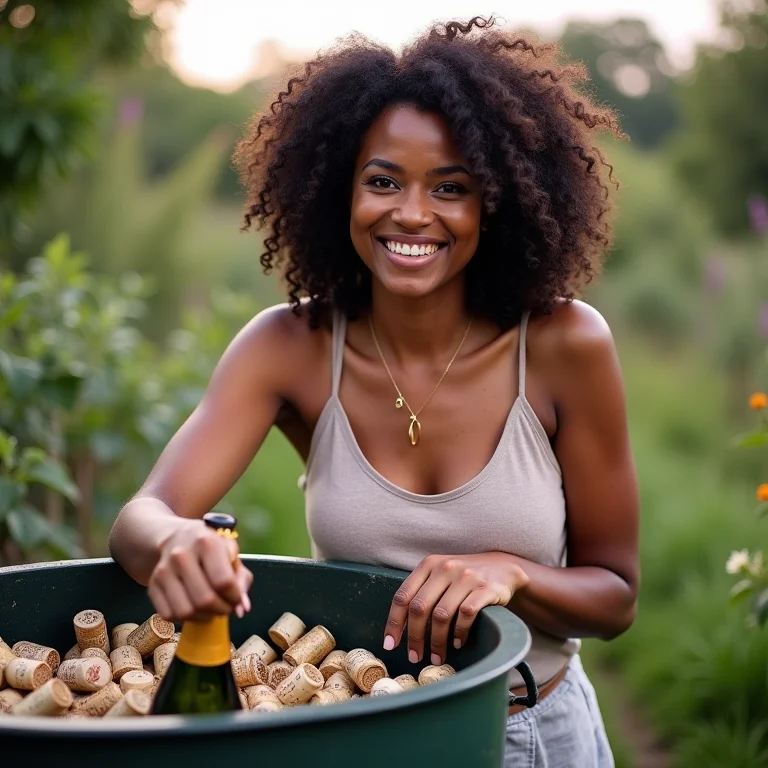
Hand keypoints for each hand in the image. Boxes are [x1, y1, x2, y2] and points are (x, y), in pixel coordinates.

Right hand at [148, 519, 252, 622]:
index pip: (223, 581)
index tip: (236, 598)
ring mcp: (164, 570)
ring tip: (212, 609)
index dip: (234, 597)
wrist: (177, 537)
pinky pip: (169, 615)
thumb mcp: (231, 553)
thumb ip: (241, 579)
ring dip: (204, 617)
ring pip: (185, 611)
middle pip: (204, 600)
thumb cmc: (210, 547)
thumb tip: (242, 608)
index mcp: (206, 542)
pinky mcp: (152, 584)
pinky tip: (194, 608)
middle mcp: (181, 555)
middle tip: (226, 607)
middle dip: (221, 610)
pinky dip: (185, 618)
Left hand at [383, 552, 528, 665]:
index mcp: (429, 565)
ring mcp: (466, 577)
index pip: (403, 596)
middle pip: (419, 608)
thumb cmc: (465, 577)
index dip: (394, 623)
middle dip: (415, 637)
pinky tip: (458, 642)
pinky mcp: (485, 588)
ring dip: (437, 641)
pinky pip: (466, 614)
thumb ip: (422, 592)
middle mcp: (445, 568)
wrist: (503, 567)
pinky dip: (459, 632)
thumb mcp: (441, 575)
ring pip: (442, 615)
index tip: (390, 645)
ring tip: (437, 656)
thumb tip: (400, 627)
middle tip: (415, 657)